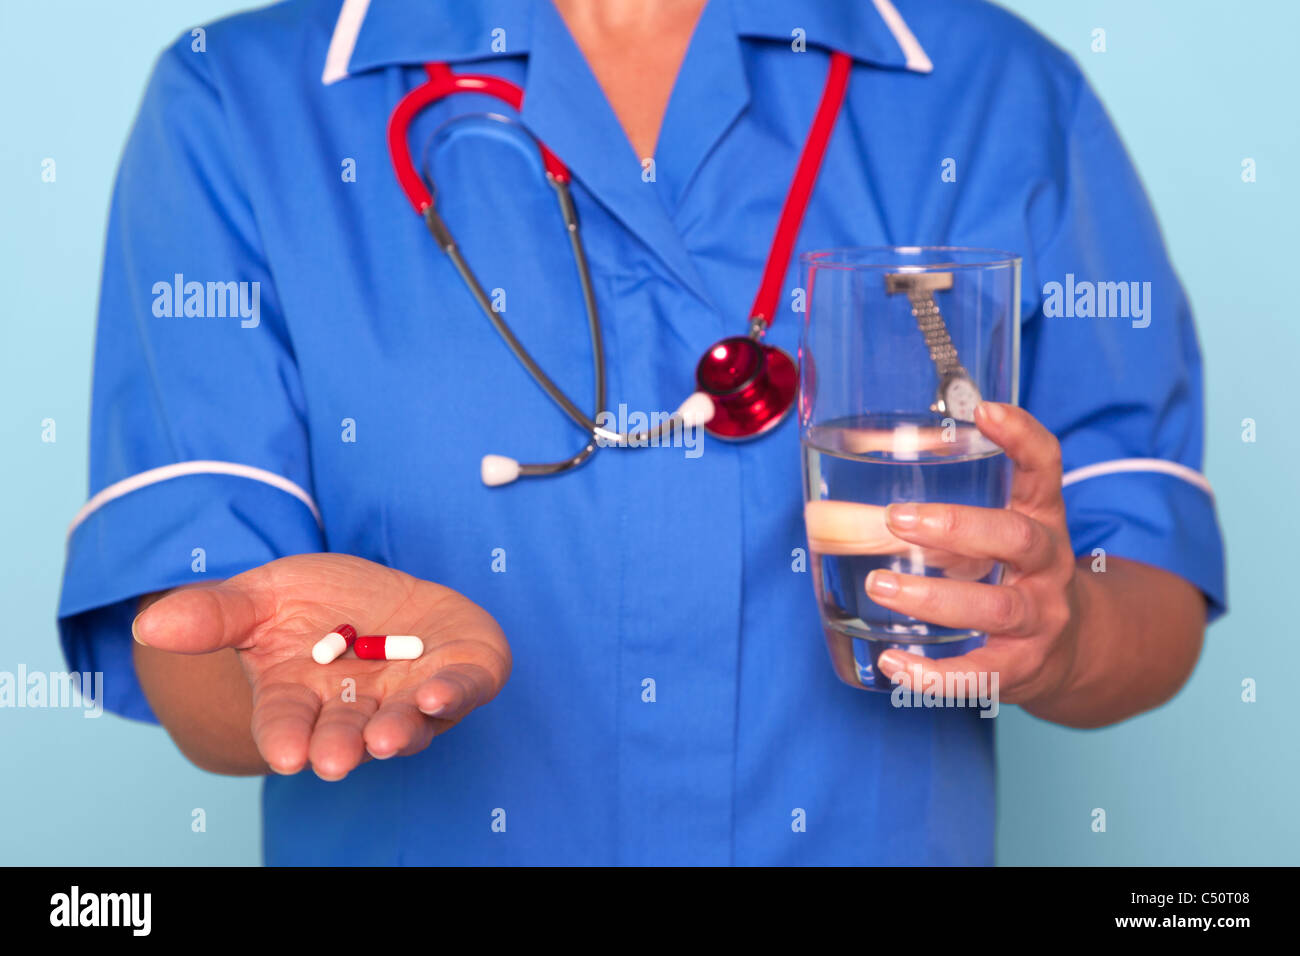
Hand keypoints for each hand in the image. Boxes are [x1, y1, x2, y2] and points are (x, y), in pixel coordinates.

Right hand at [133, 553, 509, 778]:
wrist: (379, 595)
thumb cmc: (311, 605)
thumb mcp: (257, 598)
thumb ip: (213, 615)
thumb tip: (148, 623)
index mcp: (301, 699)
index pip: (287, 726)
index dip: (286, 738)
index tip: (285, 753)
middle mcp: (357, 710)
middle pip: (345, 736)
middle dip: (339, 747)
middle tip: (331, 759)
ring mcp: (411, 696)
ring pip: (407, 724)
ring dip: (397, 732)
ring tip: (384, 737)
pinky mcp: (462, 673)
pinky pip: (465, 689)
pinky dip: (457, 694)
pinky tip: (441, 696)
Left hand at [866, 402, 1081, 704]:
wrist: (1076, 650)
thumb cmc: (1011, 577)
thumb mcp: (990, 536)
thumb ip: (929, 520)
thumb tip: (823, 515)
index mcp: (1041, 518)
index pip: (1045, 466)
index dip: (1021, 436)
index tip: (984, 409)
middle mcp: (1048, 565)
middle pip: (1017, 538)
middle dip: (958, 527)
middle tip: (898, 519)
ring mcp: (1040, 618)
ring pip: (995, 608)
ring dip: (933, 597)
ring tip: (880, 585)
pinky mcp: (1022, 668)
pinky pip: (980, 673)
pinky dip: (935, 675)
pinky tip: (894, 665)